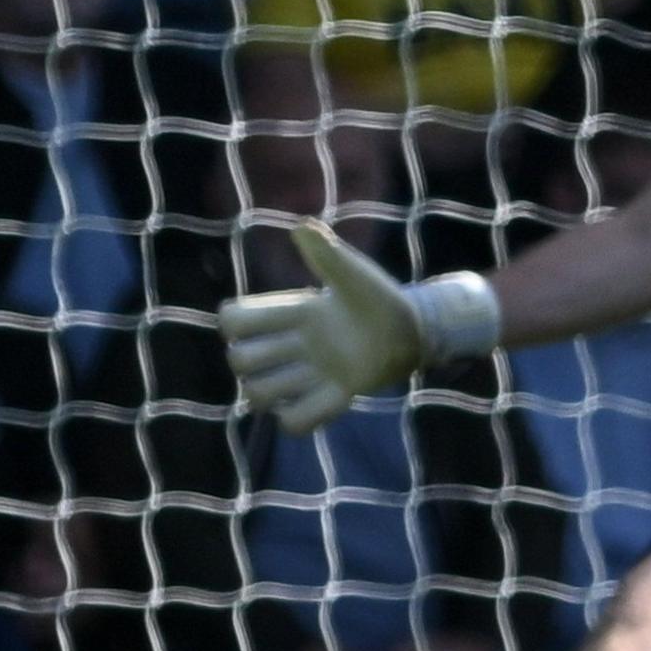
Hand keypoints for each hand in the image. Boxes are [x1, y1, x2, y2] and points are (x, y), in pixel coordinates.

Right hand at [220, 220, 466, 433]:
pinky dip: (298, 419)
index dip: (235, 322)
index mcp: (293, 314)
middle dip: (249, 361)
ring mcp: (311, 374)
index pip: (234, 321)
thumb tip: (301, 226)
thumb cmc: (381, 297)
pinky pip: (295, 424)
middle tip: (288, 351)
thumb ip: (327, 255)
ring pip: (258, 395)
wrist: (416, 328)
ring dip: (270, 393)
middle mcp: (294, 346)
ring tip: (302, 380)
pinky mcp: (334, 396)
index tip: (265, 319)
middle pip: (239, 361)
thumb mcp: (354, 275)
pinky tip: (323, 400)